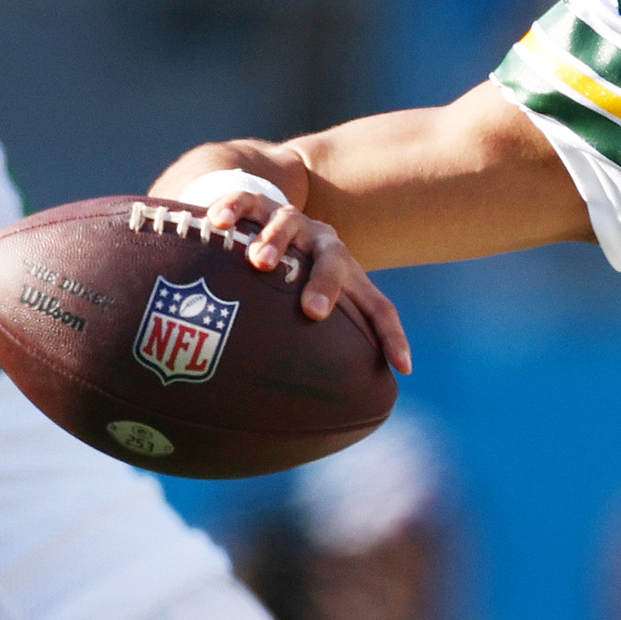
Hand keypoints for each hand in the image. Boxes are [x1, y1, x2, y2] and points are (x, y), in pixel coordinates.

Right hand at [202, 190, 412, 374]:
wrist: (268, 214)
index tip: (403, 368)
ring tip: (259, 262)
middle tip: (313, 311)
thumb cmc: (292, 277)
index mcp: (347, 275)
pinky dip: (232, 208)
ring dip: (276, 242)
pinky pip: (246, 201)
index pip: (378, 306)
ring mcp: (292, 222)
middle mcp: (324, 245)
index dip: (392, 336)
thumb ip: (312, 347)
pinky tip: (217, 223)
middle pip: (335, 260)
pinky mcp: (257, 205)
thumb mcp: (305, 304)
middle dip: (327, 284)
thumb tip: (299, 417)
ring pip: (289, 223)